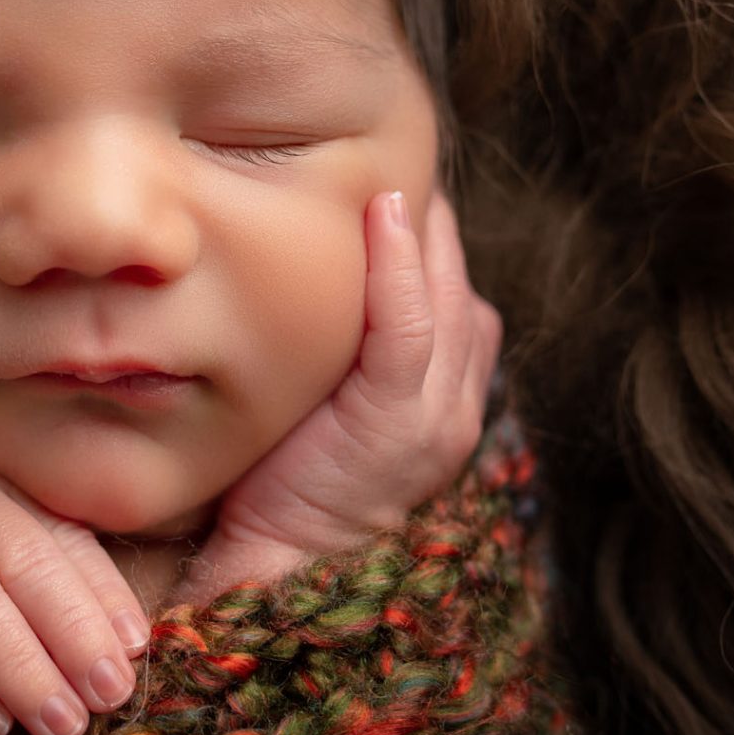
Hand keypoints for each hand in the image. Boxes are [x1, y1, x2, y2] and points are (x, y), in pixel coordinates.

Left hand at [181, 189, 502, 600]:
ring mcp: (438, 415)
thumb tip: (298, 272)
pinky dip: (402, 265)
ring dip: (417, 226)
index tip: (379, 179)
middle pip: (456, 280)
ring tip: (383, 166)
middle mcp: (457, 401)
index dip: (424, 234)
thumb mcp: (318, 404)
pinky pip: (413, 327)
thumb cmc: (279, 489)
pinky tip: (384, 211)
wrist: (276, 582)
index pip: (452, 290)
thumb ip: (335, 351)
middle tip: (381, 153)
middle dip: (424, 217)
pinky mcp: (402, 425)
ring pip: (444, 293)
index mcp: (444, 397)